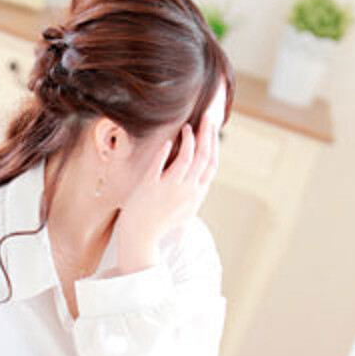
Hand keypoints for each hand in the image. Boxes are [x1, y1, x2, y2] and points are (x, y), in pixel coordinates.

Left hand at [116, 109, 218, 260]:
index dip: (214, 145)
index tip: (213, 129)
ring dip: (189, 139)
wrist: (140, 239)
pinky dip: (165, 152)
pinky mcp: (151, 187)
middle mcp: (186, 191)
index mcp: (195, 196)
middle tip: (207, 116)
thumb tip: (195, 172)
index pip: (211, 166)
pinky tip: (168, 141)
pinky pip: (160, 165)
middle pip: (203, 157)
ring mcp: (169, 189)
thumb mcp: (182, 208)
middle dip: (208, 134)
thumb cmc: (159, 223)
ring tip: (186, 127)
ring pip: (186, 158)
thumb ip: (191, 190)